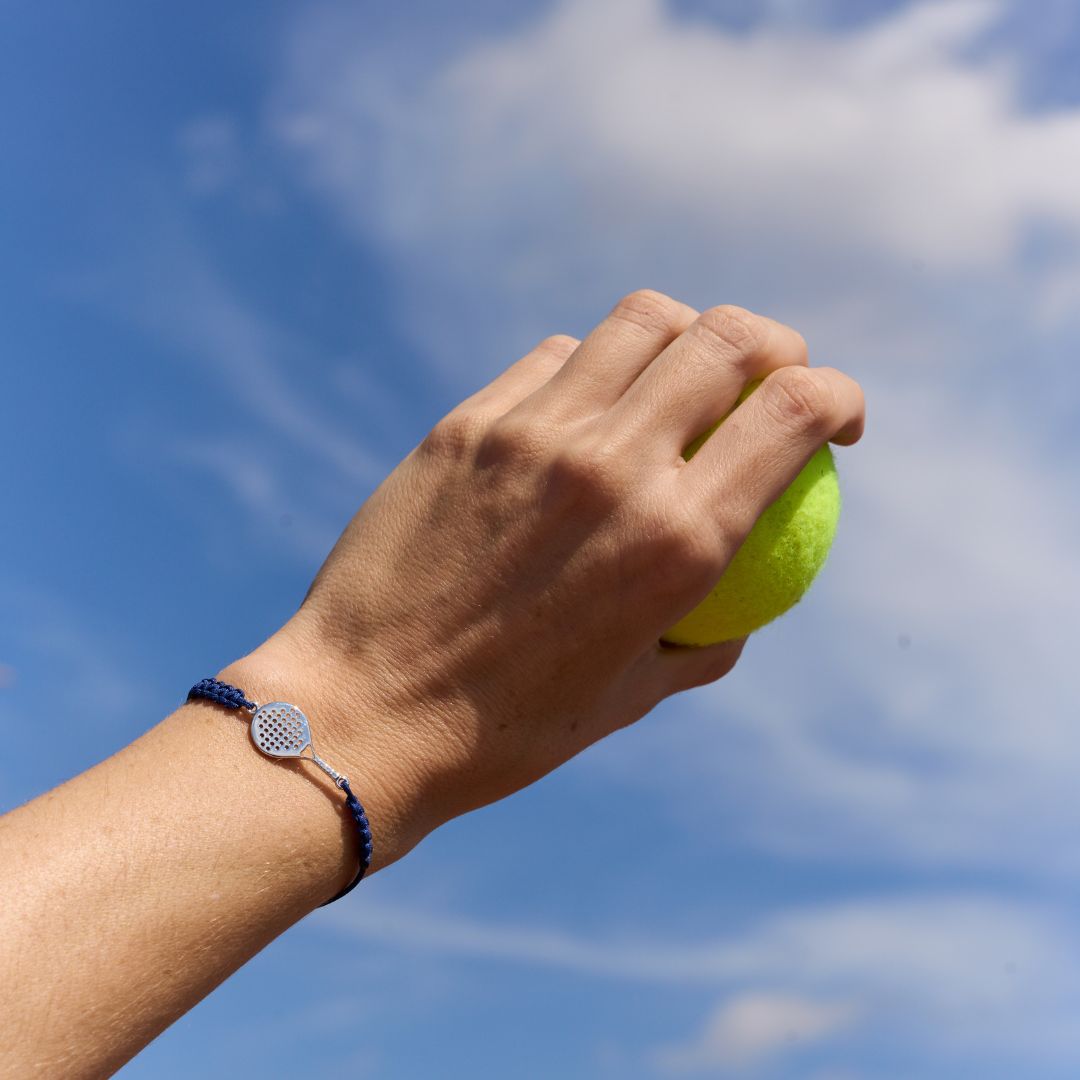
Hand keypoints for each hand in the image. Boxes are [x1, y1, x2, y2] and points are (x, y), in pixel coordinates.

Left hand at [226, 290, 864, 866]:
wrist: (363, 715)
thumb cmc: (505, 728)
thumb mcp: (632, 701)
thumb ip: (705, 642)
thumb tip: (741, 604)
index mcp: (676, 540)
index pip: (794, 411)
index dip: (840, 395)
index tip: (839, 418)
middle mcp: (613, 466)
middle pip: (727, 337)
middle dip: (777, 345)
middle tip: (770, 379)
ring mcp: (534, 433)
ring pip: (641, 321)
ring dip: (685, 336)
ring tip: (677, 379)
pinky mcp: (467, 423)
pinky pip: (553, 358)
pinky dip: (591, 369)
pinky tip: (581, 412)